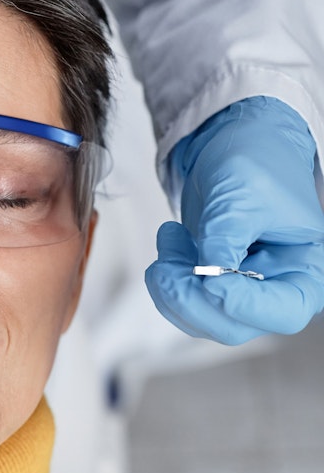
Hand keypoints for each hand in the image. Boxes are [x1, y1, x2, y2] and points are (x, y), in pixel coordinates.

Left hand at [145, 96, 323, 343]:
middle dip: (190, 299)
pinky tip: (170, 244)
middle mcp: (278, 288)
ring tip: (169, 237)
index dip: (241, 303)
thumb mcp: (241, 197)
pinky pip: (183, 304)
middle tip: (164, 264)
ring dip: (171, 288)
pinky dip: (166, 281)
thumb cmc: (254, 163)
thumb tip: (207, 281)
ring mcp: (243, 291)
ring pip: (201, 319)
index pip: (282, 311)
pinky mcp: (212, 285)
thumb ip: (226, 241)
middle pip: (233, 326)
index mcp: (308, 269)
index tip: (208, 277)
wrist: (234, 146)